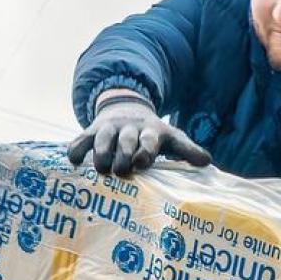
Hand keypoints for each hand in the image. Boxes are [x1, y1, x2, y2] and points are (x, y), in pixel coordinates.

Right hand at [67, 93, 211, 176]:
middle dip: (123, 154)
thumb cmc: (151, 133)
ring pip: (103, 138)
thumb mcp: (171, 137)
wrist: (125, 108)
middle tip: (121, 171)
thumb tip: (207, 162)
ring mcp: (109, 128)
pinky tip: (73, 160)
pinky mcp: (91, 130)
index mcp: (150, 132)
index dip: (145, 150)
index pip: (149, 140)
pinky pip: (82, 138)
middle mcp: (129, 129)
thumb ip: (187, 150)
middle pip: (126, 140)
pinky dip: (77, 148)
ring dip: (101, 153)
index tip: (141, 163)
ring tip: (100, 169)